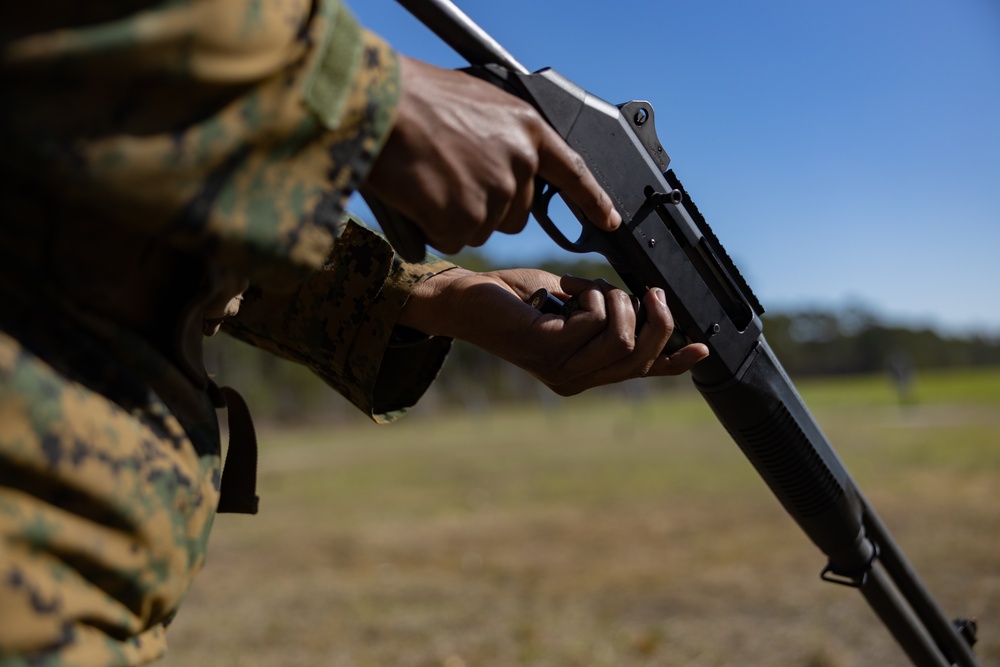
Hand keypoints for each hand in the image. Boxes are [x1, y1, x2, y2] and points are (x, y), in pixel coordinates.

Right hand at [365, 57, 619, 254]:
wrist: (379, 105)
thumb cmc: (413, 97)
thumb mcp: (473, 100)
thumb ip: (498, 136)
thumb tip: (499, 161)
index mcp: (526, 129)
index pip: (572, 172)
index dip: (592, 199)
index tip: (608, 220)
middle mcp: (520, 162)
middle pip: (515, 213)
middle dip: (486, 206)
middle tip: (448, 178)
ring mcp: (496, 192)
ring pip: (481, 228)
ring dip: (455, 216)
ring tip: (428, 179)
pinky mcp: (467, 217)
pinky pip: (452, 238)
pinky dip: (433, 227)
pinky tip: (418, 196)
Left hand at [398, 268, 708, 394]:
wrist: (466, 298)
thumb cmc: (514, 296)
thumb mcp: (574, 300)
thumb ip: (607, 308)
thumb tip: (644, 300)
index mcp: (585, 370)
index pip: (640, 372)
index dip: (674, 362)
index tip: (703, 348)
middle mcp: (576, 379)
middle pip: (641, 356)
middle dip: (655, 318)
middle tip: (649, 290)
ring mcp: (562, 370)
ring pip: (623, 338)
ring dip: (618, 302)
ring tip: (591, 290)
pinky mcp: (549, 351)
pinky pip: (596, 320)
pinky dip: (590, 295)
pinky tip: (563, 295)